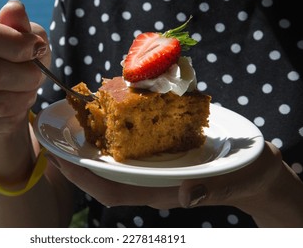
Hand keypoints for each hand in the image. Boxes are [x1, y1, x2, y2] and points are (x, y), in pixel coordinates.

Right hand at [0, 0, 48, 134]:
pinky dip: (16, 117)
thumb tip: (13, 10)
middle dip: (28, 79)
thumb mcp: (30, 38)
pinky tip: (15, 107)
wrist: (11, 90)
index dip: (17, 46)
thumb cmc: (23, 59)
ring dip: (24, 100)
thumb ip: (23, 26)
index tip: (36, 50)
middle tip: (36, 78)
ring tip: (27, 92)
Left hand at [47, 141, 302, 225]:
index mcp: (160, 188)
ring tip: (72, 122)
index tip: (61, 163)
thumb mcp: (232, 180)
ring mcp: (155, 162)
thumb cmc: (244, 174)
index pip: (113, 191)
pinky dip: (117, 128)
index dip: (84, 180)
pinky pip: (133, 141)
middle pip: (106, 173)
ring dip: (93, 142)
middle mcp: (151, 176)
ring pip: (116, 157)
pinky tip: (109, 112)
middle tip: (55, 138)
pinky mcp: (163, 147)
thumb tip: (188, 196)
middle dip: (79, 160)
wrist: (253, 166)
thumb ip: (211, 189)